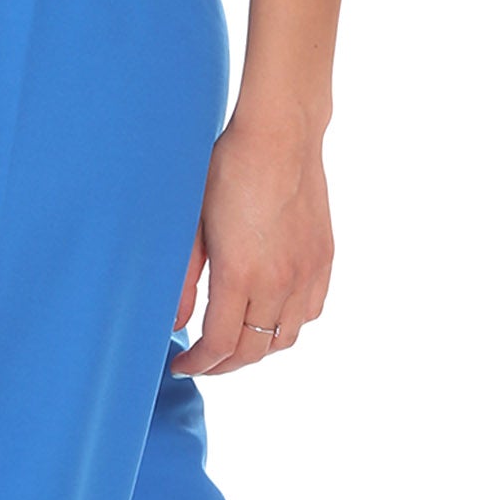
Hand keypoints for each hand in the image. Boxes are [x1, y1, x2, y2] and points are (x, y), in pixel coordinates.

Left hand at [172, 117, 333, 374]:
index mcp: (241, 276)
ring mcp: (306, 272)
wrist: (280, 134)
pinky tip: (269, 317)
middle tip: (203, 362)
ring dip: (257, 350)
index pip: (220, 345)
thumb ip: (184, 282)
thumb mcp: (192, 226)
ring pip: (285, 339)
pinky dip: (288, 326)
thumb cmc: (228, 171)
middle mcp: (279, 282)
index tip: (182, 364)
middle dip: (223, 365)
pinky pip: (311, 312)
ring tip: (235, 343)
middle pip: (253, 351)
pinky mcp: (323, 259)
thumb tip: (175, 325)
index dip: (198, 364)